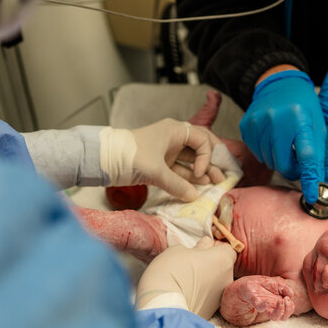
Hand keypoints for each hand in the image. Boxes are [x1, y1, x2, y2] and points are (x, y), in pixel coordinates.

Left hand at [100, 119, 225, 201]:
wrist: (104, 159)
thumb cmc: (130, 155)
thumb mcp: (156, 171)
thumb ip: (177, 185)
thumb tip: (194, 197)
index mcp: (175, 130)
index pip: (202, 139)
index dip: (207, 156)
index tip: (201, 173)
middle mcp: (174, 138)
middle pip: (200, 149)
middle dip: (212, 163)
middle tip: (223, 176)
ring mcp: (167, 152)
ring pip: (190, 161)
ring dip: (201, 173)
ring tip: (214, 184)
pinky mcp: (160, 164)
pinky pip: (179, 171)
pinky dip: (187, 179)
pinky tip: (197, 188)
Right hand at [136, 237, 236, 319]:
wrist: (165, 306)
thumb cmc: (171, 272)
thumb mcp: (179, 250)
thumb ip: (196, 247)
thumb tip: (202, 248)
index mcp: (223, 259)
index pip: (228, 249)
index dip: (215, 247)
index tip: (201, 248)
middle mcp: (227, 278)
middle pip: (222, 266)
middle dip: (210, 264)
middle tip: (190, 263)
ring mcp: (220, 297)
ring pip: (215, 283)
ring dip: (205, 279)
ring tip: (185, 280)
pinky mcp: (211, 311)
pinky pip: (208, 297)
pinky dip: (200, 294)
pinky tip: (185, 293)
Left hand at [235, 276, 295, 321]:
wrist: (231, 293)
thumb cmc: (248, 287)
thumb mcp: (266, 282)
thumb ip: (280, 286)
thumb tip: (291, 294)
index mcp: (275, 298)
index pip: (288, 304)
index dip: (291, 304)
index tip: (288, 297)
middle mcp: (271, 304)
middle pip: (286, 313)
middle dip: (289, 309)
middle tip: (285, 301)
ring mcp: (263, 308)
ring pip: (278, 316)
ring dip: (281, 311)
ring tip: (279, 302)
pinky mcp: (254, 308)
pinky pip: (261, 308)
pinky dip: (264, 306)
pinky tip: (264, 302)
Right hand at [239, 69, 325, 202]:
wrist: (279, 83)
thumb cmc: (303, 105)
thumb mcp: (318, 124)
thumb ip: (319, 153)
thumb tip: (321, 183)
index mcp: (300, 118)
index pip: (307, 156)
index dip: (310, 179)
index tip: (312, 196)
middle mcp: (276, 120)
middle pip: (283, 164)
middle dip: (292, 170)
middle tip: (297, 163)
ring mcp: (258, 123)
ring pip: (269, 161)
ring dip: (279, 160)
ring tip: (285, 144)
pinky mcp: (246, 126)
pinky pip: (258, 153)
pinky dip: (267, 152)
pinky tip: (273, 139)